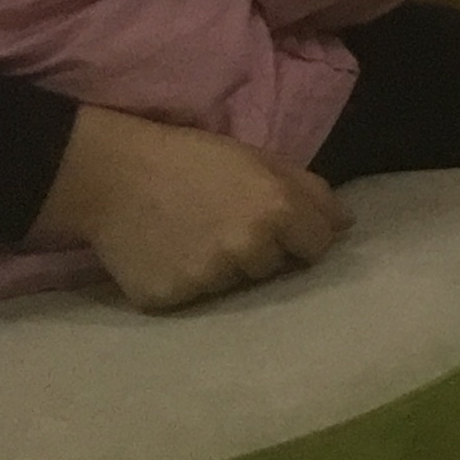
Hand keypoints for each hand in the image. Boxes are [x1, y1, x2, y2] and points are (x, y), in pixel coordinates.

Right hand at [38, 107, 348, 311]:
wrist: (113, 176)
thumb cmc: (192, 159)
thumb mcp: (259, 160)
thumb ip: (310, 191)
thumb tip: (347, 224)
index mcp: (278, 211)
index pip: (318, 246)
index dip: (302, 236)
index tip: (282, 228)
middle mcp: (249, 249)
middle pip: (274, 268)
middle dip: (260, 252)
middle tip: (224, 224)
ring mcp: (208, 279)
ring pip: (233, 286)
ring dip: (222, 268)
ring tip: (192, 237)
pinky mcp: (171, 300)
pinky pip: (193, 300)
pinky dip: (184, 282)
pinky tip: (167, 255)